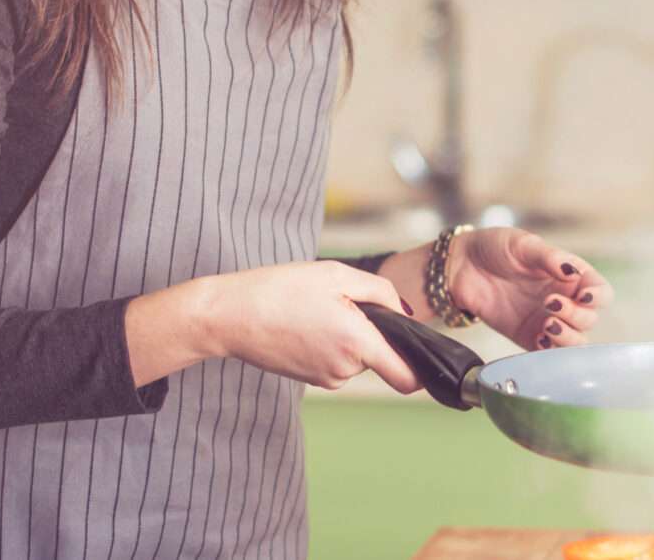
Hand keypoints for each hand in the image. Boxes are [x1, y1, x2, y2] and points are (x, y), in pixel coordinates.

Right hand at [199, 261, 423, 393]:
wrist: (231, 315)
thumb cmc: (280, 290)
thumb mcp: (337, 274)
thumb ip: (381, 292)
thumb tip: (406, 313)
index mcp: (357, 343)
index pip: (407, 378)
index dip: (421, 370)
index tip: (422, 355)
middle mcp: (345, 369)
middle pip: (380, 359)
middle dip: (373, 335)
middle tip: (342, 305)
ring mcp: (326, 378)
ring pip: (357, 360)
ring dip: (348, 337)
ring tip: (316, 311)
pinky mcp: (310, 379)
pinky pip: (336, 362)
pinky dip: (330, 344)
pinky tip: (305, 324)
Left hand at [447, 227, 612, 351]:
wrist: (460, 266)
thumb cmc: (494, 247)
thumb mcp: (522, 244)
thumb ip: (548, 257)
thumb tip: (571, 270)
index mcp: (569, 275)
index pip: (600, 292)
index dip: (598, 297)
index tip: (583, 295)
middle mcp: (564, 299)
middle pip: (590, 319)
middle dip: (576, 315)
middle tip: (550, 303)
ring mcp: (547, 319)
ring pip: (575, 341)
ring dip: (567, 337)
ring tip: (547, 323)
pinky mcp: (528, 336)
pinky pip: (548, 352)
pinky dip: (549, 351)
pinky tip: (539, 338)